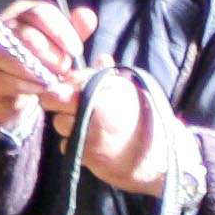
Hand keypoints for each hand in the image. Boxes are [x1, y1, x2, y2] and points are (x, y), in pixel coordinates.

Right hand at [0, 0, 92, 130]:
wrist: (13, 86)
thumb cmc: (42, 57)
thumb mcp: (62, 41)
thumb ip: (77, 29)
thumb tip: (88, 17)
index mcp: (24, 11)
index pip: (41, 14)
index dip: (62, 33)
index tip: (76, 51)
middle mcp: (3, 26)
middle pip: (28, 36)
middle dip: (52, 55)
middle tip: (65, 68)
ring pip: (20, 60)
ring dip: (43, 73)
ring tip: (54, 79)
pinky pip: (14, 82)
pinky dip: (33, 87)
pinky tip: (42, 88)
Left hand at [60, 68, 192, 199]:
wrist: (161, 156)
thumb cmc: (146, 121)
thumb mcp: (132, 92)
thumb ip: (110, 76)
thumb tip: (101, 58)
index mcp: (108, 85)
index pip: (68, 79)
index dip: (65, 87)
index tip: (71, 94)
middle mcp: (97, 103)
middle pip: (53, 100)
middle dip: (58, 106)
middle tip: (72, 112)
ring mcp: (90, 129)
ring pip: (59, 123)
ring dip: (68, 127)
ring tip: (90, 130)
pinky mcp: (86, 151)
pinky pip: (65, 144)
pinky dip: (75, 145)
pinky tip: (94, 146)